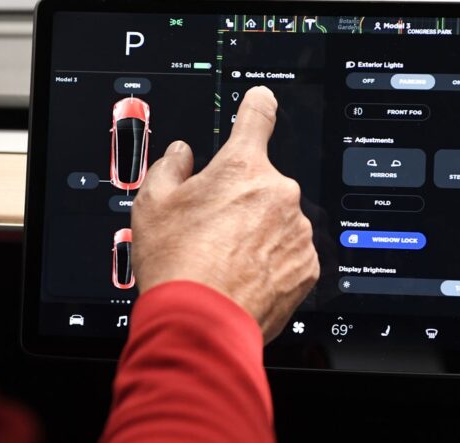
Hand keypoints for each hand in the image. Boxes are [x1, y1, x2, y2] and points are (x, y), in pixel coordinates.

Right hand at [132, 86, 319, 342]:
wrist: (201, 323)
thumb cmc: (178, 263)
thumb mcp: (152, 203)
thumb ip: (170, 167)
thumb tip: (182, 156)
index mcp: (241, 167)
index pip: (256, 117)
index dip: (257, 106)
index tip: (261, 101)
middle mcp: (278, 193)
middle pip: (261, 184)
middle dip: (241, 200)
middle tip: (213, 229)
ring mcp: (297, 231)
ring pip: (277, 222)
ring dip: (258, 233)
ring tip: (225, 260)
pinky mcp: (307, 267)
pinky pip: (290, 255)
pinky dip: (272, 263)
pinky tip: (244, 277)